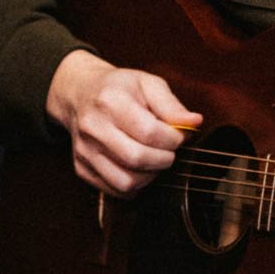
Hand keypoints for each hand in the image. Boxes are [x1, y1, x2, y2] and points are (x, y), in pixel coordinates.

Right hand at [47, 50, 202, 195]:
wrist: (80, 94)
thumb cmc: (119, 88)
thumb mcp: (147, 84)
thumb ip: (171, 105)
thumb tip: (194, 122)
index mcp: (110, 101)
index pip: (149, 132)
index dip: (173, 139)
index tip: (178, 137)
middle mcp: (92, 127)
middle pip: (137, 158)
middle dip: (164, 159)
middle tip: (169, 151)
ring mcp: (84, 150)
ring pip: (125, 181)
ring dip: (150, 176)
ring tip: (154, 160)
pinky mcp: (81, 167)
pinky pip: (113, 189)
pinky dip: (133, 186)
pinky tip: (138, 169)